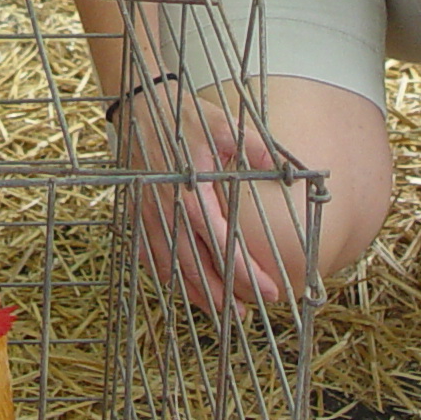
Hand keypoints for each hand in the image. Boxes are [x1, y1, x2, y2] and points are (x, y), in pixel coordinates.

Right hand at [113, 86, 289, 314]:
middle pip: (197, 266)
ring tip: (220, 310)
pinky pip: (150, 254)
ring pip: (173, 266)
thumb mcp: (224, 125)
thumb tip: (283, 168)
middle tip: (246, 314)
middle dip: (224, 294)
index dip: (247, 273)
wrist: (139, 105)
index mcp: (192, 193)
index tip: (270, 291)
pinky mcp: (137, 213)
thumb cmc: (184, 116)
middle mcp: (168, 210)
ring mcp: (149, 214)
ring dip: (196, 292)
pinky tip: (181, 286)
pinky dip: (167, 275)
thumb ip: (255, 148)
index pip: (224, 244)